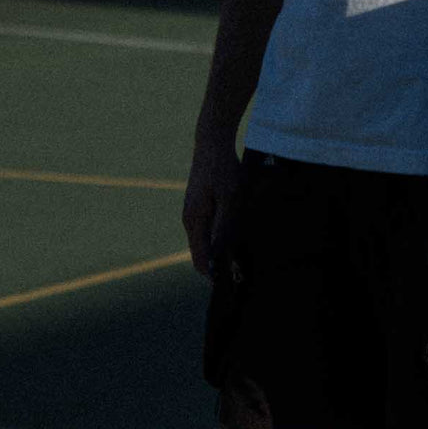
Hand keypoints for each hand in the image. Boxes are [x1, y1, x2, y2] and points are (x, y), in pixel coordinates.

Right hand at [182, 140, 242, 276]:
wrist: (212, 143)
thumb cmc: (224, 170)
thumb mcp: (230, 200)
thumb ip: (224, 229)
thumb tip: (218, 256)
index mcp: (194, 221)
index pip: (201, 259)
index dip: (214, 275)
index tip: (231, 284)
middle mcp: (189, 221)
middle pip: (200, 256)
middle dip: (216, 269)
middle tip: (238, 277)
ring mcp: (191, 215)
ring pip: (203, 246)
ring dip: (217, 257)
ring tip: (238, 265)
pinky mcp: (197, 210)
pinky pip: (205, 235)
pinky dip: (216, 244)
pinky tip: (232, 244)